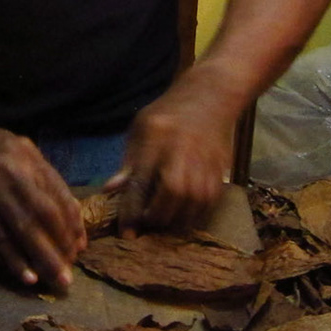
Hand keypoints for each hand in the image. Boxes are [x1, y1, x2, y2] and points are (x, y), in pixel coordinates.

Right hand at [0, 113, 86, 288]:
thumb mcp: (11, 146)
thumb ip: (34, 171)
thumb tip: (55, 202)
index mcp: (29, 156)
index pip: (61, 194)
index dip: (74, 224)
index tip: (80, 245)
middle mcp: (16, 173)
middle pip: (48, 215)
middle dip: (64, 245)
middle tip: (70, 268)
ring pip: (27, 230)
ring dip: (46, 258)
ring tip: (59, 280)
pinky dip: (14, 259)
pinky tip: (27, 276)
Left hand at [108, 73, 240, 231]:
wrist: (210, 96)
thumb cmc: (168, 114)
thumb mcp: (140, 129)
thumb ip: (128, 162)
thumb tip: (110, 190)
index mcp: (156, 138)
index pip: (141, 181)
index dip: (132, 211)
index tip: (127, 234)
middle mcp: (182, 150)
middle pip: (172, 192)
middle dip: (158, 215)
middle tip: (148, 222)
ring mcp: (204, 160)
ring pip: (193, 200)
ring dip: (177, 219)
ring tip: (165, 221)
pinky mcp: (219, 169)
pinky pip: (209, 201)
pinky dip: (196, 214)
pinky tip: (184, 215)